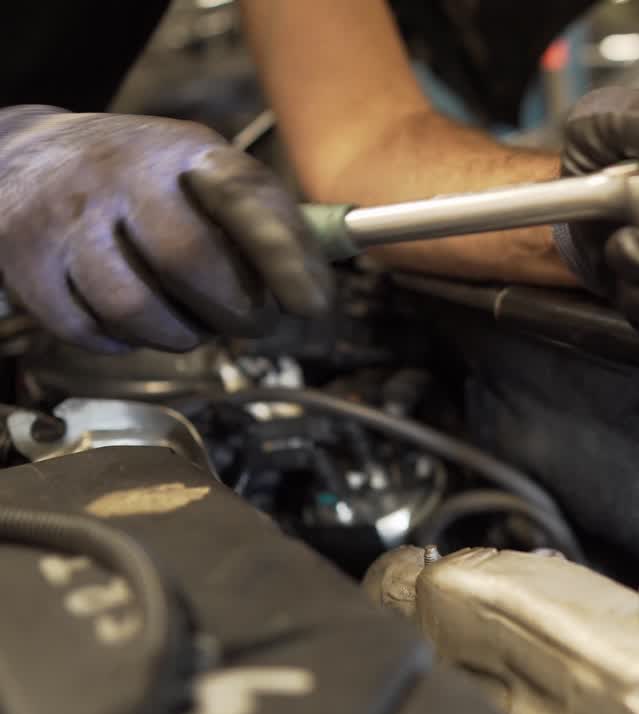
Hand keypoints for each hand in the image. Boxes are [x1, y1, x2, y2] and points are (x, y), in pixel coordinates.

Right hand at [0, 106, 331, 352]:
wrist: (24, 154)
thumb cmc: (140, 178)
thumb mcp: (205, 172)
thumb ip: (263, 219)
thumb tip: (316, 288)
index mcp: (185, 153)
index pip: (244, 199)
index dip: (285, 258)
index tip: (312, 305)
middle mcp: (122, 175)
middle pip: (188, 260)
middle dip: (234, 311)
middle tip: (252, 324)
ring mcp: (68, 216)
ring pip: (133, 305)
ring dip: (177, 334)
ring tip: (192, 326)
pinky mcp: (25, 258)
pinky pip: (84, 327)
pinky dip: (120, 342)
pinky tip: (134, 325)